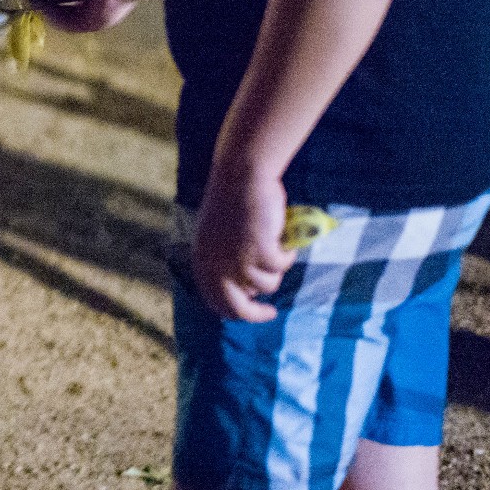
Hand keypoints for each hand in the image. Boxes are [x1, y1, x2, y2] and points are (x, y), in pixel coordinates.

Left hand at [191, 162, 294, 322]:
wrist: (241, 175)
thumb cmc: (233, 203)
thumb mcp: (219, 239)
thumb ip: (227, 264)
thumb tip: (248, 291)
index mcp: (202, 262)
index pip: (216, 302)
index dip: (235, 312)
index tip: (252, 312)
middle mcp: (216, 265)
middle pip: (238, 308)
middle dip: (256, 314)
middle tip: (270, 313)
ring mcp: (238, 261)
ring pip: (268, 284)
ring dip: (275, 268)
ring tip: (272, 244)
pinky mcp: (261, 253)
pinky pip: (282, 265)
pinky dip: (287, 253)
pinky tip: (280, 234)